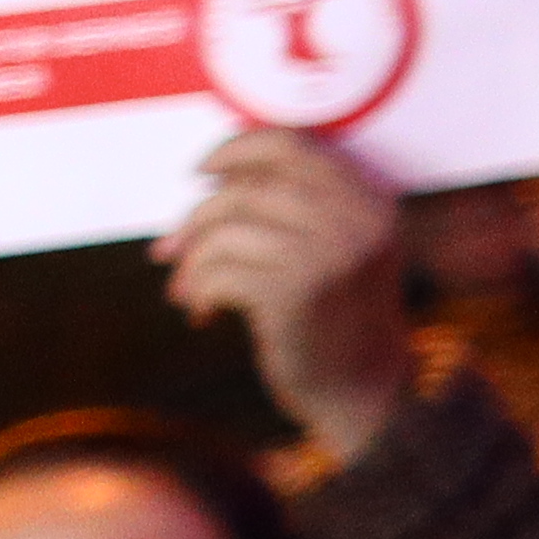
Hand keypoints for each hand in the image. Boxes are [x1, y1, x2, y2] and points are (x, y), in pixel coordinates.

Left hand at [161, 128, 415, 454]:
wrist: (367, 394)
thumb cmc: (338, 320)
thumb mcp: (342, 250)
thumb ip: (302, 207)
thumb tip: (209, 176)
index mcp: (370, 200)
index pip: (292, 144)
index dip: (236, 150)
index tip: (200, 172)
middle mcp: (356, 219)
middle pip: (247, 187)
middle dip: (196, 218)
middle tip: (168, 250)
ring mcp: (329, 254)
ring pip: (226, 228)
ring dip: (192, 261)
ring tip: (186, 291)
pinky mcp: (296, 293)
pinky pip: (220, 271)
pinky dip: (200, 291)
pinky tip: (205, 316)